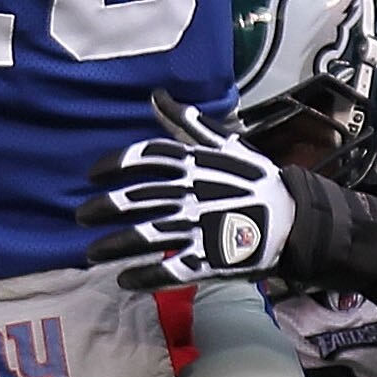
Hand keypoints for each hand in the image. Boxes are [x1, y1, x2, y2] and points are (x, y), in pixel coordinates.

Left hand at [76, 91, 299, 288]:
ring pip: (146, 237)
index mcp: (196, 165)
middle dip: (104, 209)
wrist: (293, 220)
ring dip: (113, 246)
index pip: (146, 158)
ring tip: (92, 253)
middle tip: (82, 216)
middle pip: (137, 199)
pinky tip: (125, 279)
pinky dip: (143, 276)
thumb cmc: (254, 180)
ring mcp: (200, 228)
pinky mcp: (210, 260)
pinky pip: (169, 271)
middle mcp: (193, 194)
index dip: (114, 165)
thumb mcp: (224, 144)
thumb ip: (186, 123)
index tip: (92, 175)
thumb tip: (156, 96)